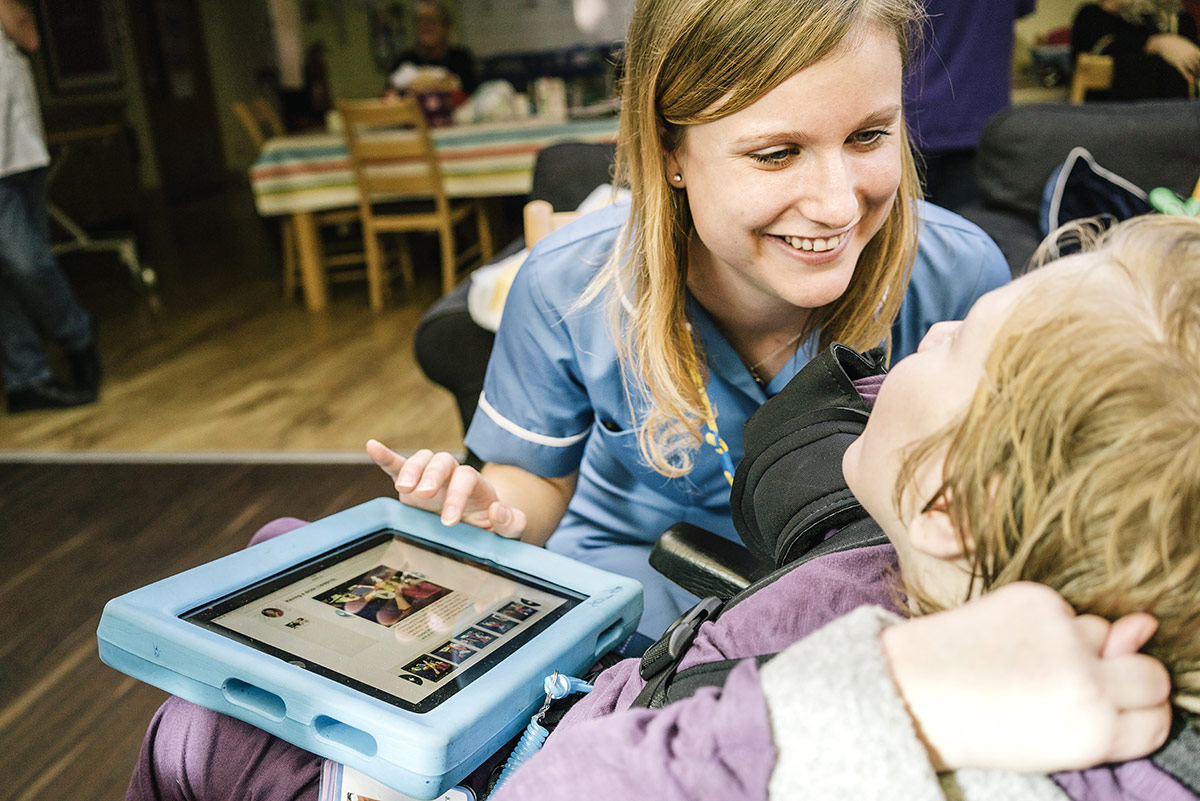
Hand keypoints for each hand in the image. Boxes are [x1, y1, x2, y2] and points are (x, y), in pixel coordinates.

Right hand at [366, 440, 527, 536]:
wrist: (480, 526)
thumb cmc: (494, 527)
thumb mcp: (510, 529)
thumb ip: (512, 522)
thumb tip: (497, 509)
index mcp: (476, 485)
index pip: (466, 479)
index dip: (457, 496)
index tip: (448, 522)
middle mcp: (453, 475)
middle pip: (443, 461)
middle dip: (432, 475)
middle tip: (423, 495)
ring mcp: (431, 478)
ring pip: (422, 459)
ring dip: (412, 469)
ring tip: (403, 487)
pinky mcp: (413, 485)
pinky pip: (399, 466)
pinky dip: (386, 457)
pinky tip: (372, 446)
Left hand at [882, 582, 1171, 773]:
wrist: (913, 691)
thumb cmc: (985, 724)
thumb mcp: (1057, 735)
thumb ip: (1112, 698)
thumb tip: (1146, 622)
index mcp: (1095, 734)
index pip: (1158, 719)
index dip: (1133, 715)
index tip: (1107, 714)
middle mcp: (1087, 683)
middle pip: (1150, 673)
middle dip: (1123, 678)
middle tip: (1072, 687)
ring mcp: (1062, 636)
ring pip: (1105, 633)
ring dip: (1080, 645)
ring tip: (1027, 665)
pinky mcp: (1034, 599)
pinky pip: (1066, 609)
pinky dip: (1046, 622)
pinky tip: (1009, 639)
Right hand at [1146, 33, 1199, 80]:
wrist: (1164, 43)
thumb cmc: (1175, 42)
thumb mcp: (1186, 44)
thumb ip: (1191, 48)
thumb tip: (1195, 52)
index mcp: (1193, 49)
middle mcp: (1190, 54)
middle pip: (1198, 64)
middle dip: (1199, 70)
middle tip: (1199, 74)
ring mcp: (1183, 59)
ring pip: (1192, 68)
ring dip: (1195, 74)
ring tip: (1196, 78)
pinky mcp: (1176, 63)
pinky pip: (1184, 71)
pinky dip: (1187, 76)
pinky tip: (1190, 80)